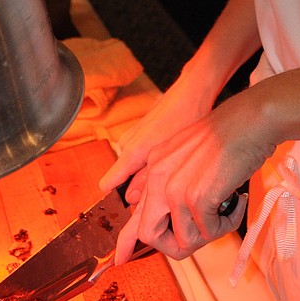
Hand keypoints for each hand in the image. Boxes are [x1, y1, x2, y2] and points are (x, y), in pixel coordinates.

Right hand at [98, 70, 212, 203]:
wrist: (192, 92)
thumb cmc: (185, 120)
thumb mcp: (171, 156)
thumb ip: (148, 180)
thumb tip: (131, 200)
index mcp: (130, 152)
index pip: (107, 184)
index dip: (117, 200)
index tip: (133, 208)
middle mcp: (126, 144)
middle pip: (124, 179)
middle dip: (139, 188)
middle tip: (164, 191)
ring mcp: (133, 137)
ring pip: (134, 167)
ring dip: (148, 175)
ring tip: (172, 173)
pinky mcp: (141, 132)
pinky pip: (140, 155)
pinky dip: (152, 161)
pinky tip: (173, 158)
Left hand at [114, 89, 272, 260]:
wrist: (251, 119)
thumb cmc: (231, 134)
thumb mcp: (191, 154)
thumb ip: (176, 182)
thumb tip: (176, 218)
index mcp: (156, 165)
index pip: (135, 211)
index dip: (128, 240)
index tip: (121, 257)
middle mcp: (159, 177)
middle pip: (149, 235)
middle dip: (174, 246)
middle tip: (201, 236)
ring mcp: (176, 189)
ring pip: (185, 240)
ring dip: (211, 232)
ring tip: (227, 209)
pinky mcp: (197, 198)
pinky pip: (210, 232)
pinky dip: (228, 223)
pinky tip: (238, 201)